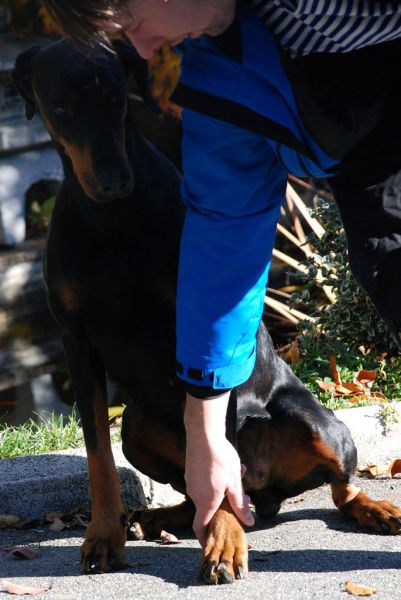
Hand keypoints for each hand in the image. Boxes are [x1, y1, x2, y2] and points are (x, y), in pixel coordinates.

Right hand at [184, 393, 253, 546]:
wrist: (203, 433)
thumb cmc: (219, 458)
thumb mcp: (235, 483)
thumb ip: (240, 504)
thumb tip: (248, 522)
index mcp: (205, 501)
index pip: (199, 527)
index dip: (204, 538)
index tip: (211, 543)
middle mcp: (195, 494)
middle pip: (210, 508)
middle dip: (227, 505)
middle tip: (243, 496)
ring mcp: (191, 481)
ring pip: (210, 492)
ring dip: (225, 488)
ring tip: (240, 472)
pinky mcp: (191, 471)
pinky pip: (205, 482)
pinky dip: (218, 479)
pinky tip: (230, 465)